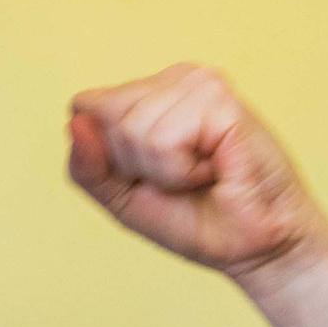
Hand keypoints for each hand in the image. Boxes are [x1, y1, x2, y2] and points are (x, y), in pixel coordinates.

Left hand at [66, 64, 327, 281]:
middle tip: (180, 179)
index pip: (84, 107)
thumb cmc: (195, 219)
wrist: (253, 247)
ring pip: (131, 129)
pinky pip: (163, 139)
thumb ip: (88, 166)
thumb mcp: (121, 198)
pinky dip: (181, 171)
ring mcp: (198, 83)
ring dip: (163, 171)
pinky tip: (215, 169)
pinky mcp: (220, 99)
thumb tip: (74, 123)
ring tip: (201, 175)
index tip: (149, 176)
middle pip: (102, 116)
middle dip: (133, 164)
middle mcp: (172, 79)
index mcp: (147, 93)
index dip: (106, 156)